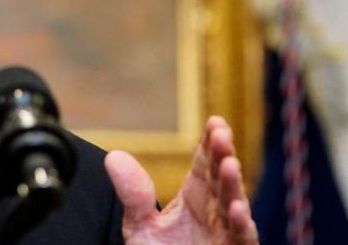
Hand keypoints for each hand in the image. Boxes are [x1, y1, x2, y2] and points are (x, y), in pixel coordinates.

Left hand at [104, 116, 258, 243]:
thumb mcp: (141, 227)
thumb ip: (133, 194)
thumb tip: (113, 157)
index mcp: (194, 201)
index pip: (205, 167)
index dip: (210, 144)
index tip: (215, 122)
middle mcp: (215, 215)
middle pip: (222, 180)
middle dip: (223, 155)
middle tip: (221, 133)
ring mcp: (227, 235)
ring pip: (235, 205)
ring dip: (234, 185)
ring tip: (229, 163)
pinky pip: (242, 238)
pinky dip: (241, 223)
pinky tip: (237, 208)